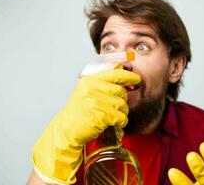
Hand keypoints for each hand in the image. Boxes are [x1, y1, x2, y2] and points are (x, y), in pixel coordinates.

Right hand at [32, 69, 140, 183]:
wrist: (67, 129)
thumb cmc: (79, 112)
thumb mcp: (85, 92)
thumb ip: (101, 84)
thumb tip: (123, 82)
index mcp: (90, 80)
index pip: (115, 74)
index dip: (128, 76)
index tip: (136, 79)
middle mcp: (92, 88)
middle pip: (121, 91)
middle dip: (123, 100)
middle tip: (116, 107)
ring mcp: (96, 101)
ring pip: (122, 104)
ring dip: (122, 112)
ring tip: (114, 116)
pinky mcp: (101, 115)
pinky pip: (121, 116)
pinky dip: (121, 121)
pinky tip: (115, 123)